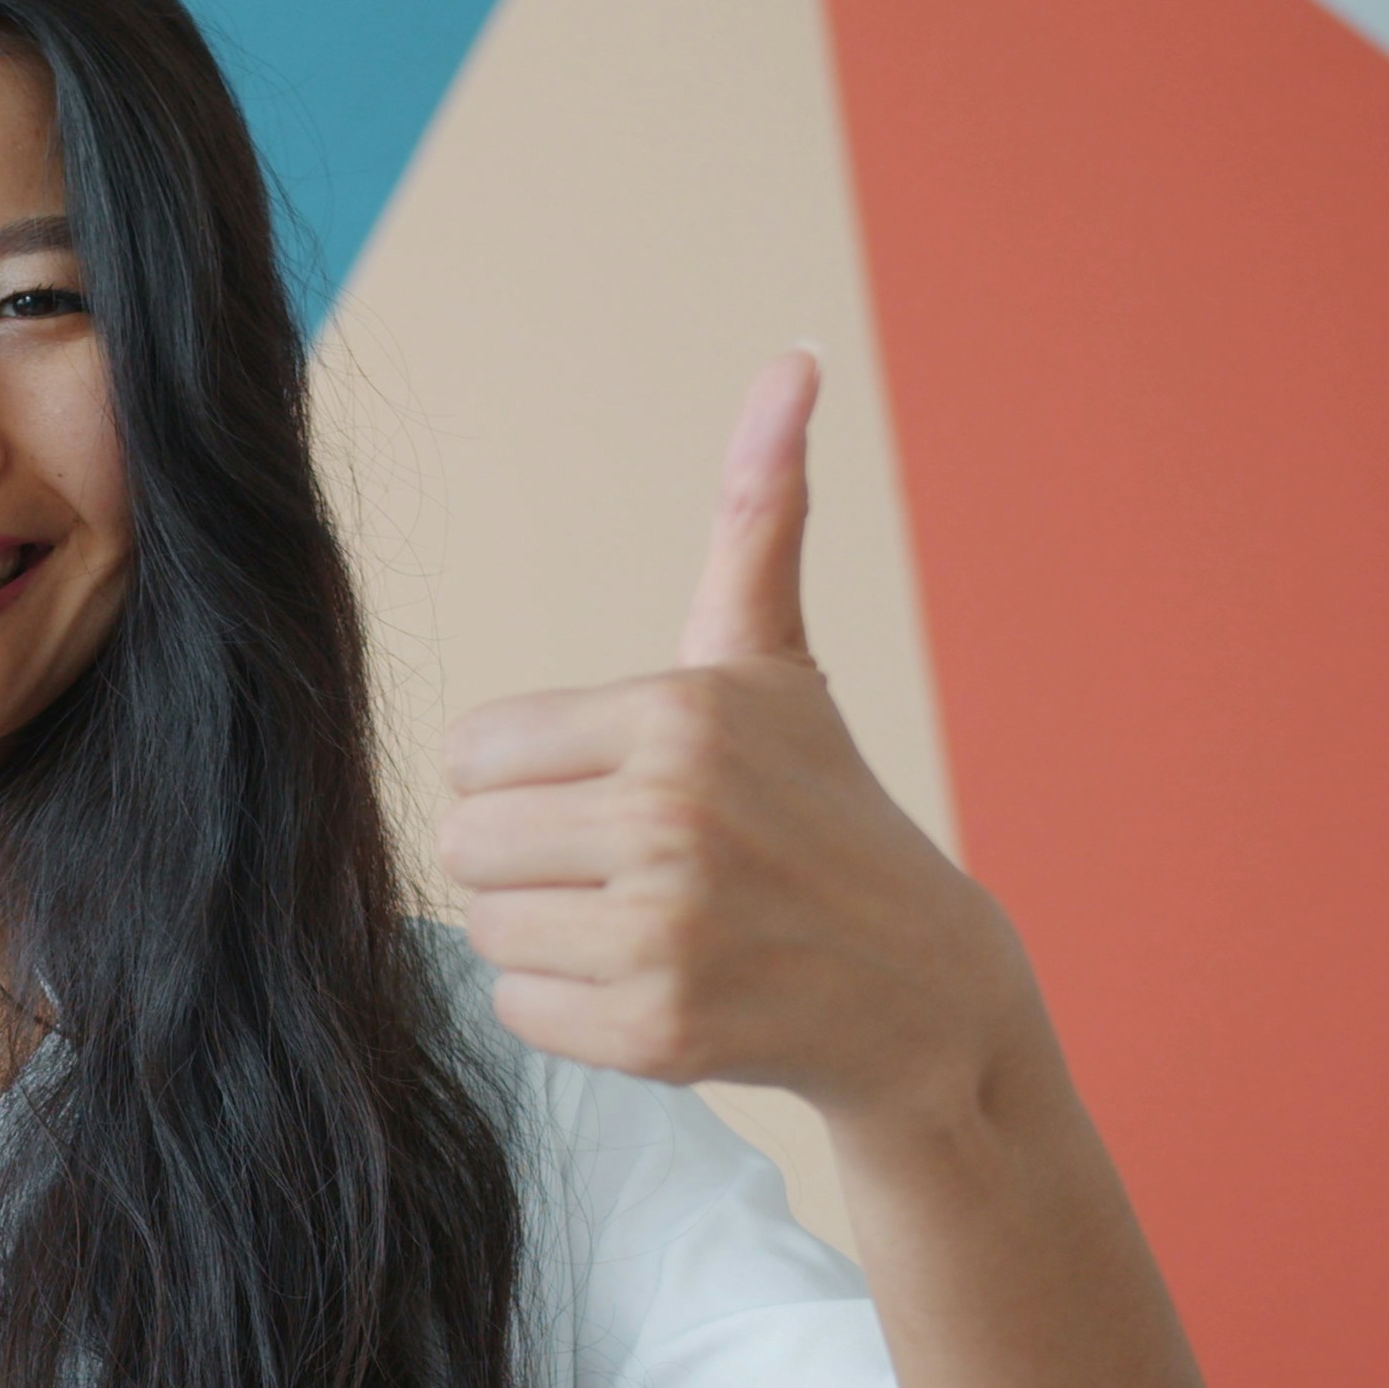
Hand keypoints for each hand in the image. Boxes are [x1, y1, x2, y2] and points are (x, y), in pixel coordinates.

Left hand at [435, 351, 1035, 1120]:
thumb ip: (757, 515)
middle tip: (617, 868)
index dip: (521, 779)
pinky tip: (648, 988)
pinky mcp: (659, 1029)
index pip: (472, 750)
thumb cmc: (821, 810)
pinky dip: (564, 1009)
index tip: (601, 793)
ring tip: (637, 924)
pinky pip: (516, 1007)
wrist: (925, 990)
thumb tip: (792, 358)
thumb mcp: (773, 662)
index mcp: (679, 714)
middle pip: (464, 839)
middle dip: (524, 859)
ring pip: (483, 924)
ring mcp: (667, 928)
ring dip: (542, 934)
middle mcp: (672, 815)